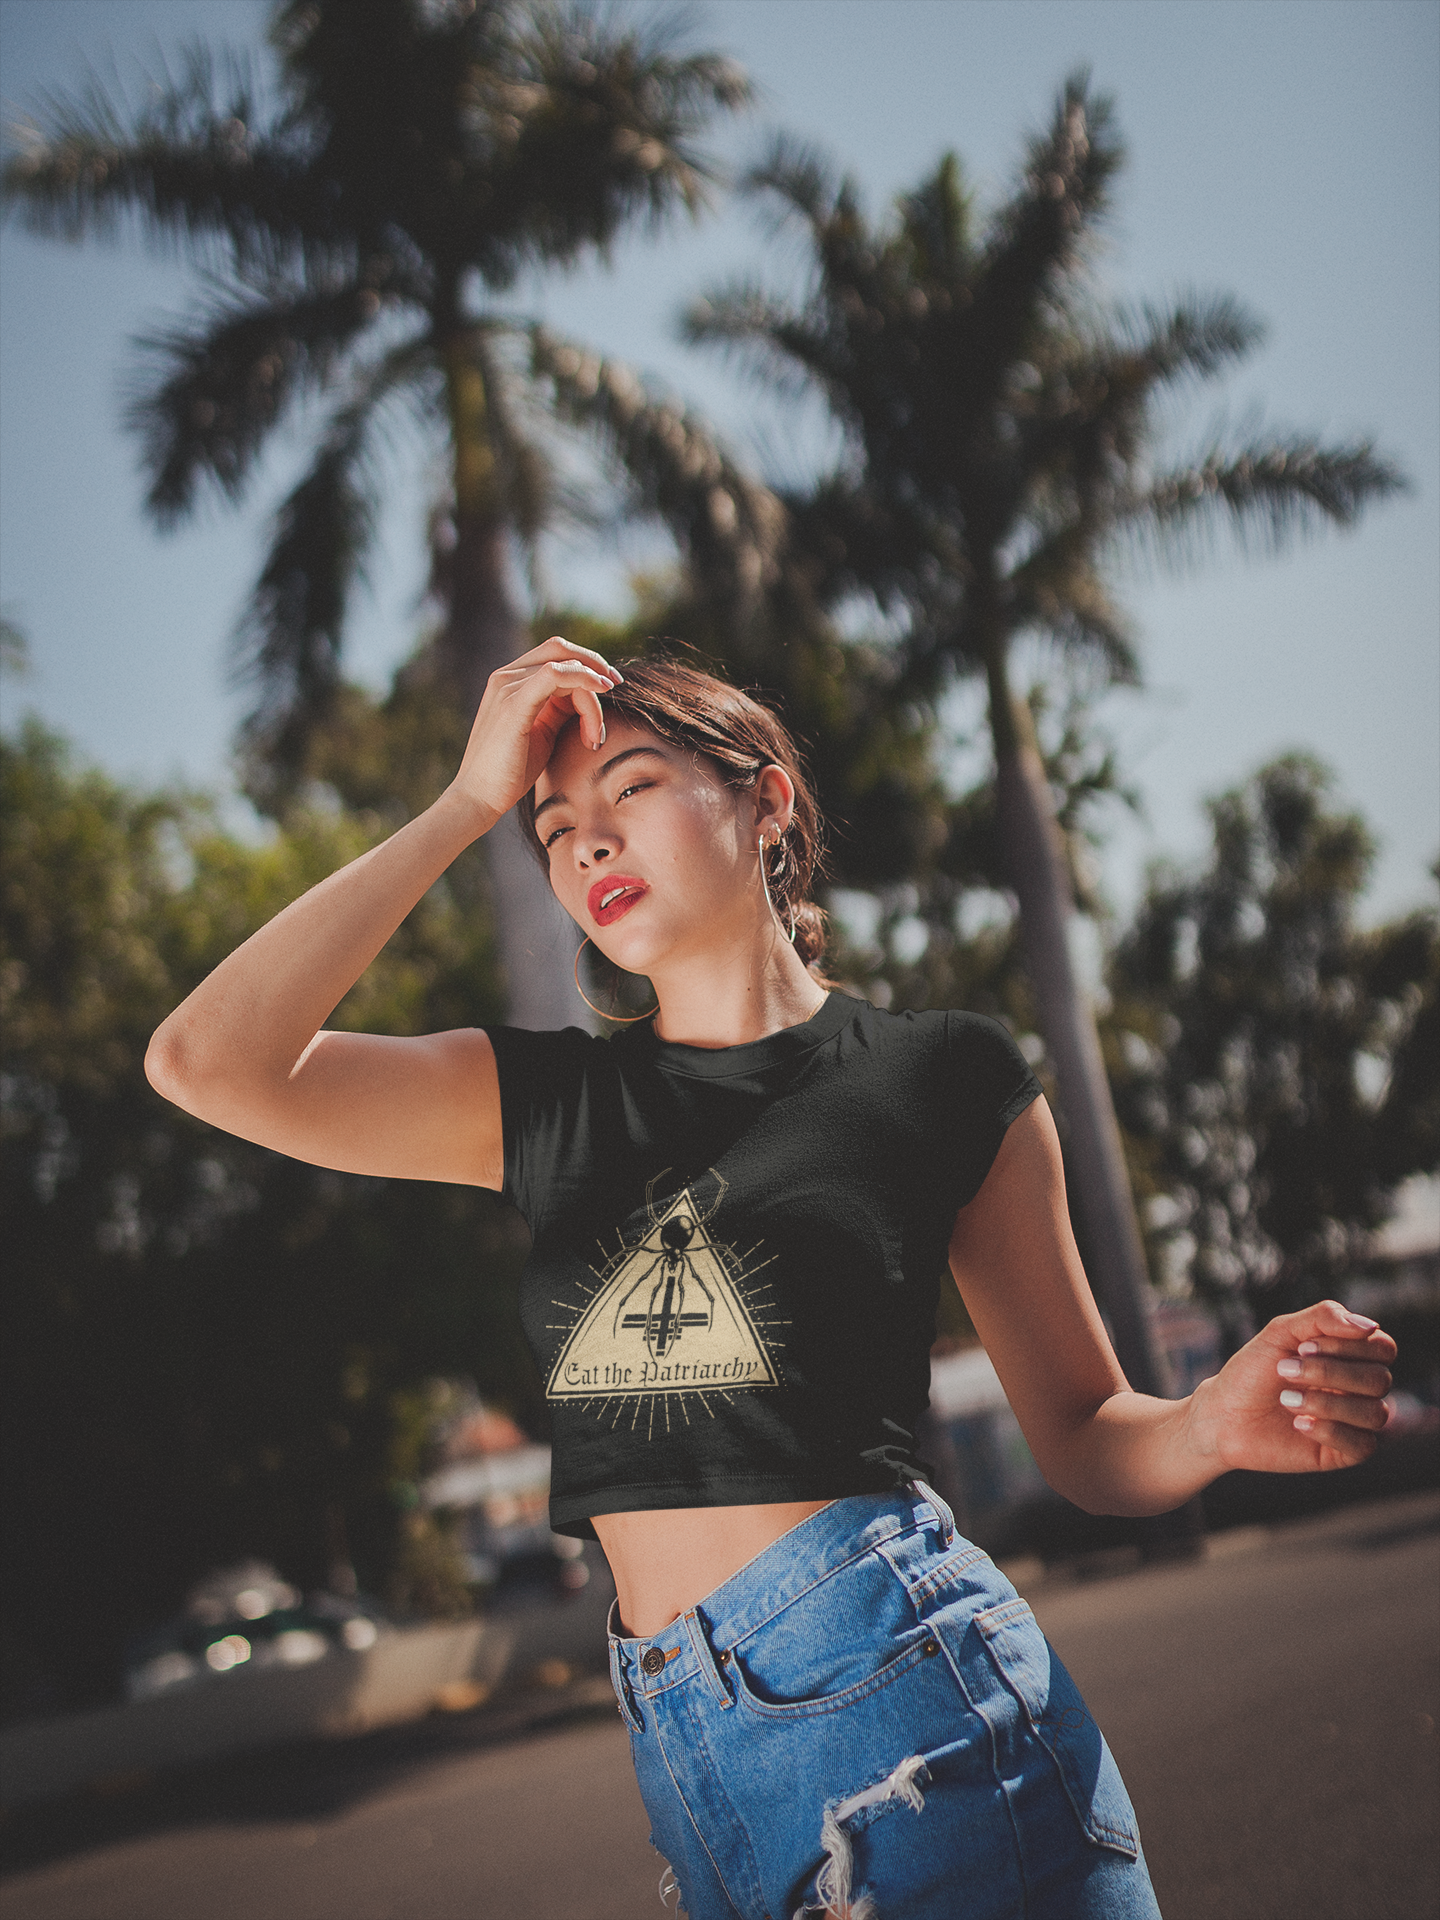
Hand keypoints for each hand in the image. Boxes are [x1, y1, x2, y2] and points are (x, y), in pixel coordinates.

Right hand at [450, 635, 622, 827]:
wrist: (478, 799)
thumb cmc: (510, 772)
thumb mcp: (542, 732)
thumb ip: (560, 709)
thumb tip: (586, 697)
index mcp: (510, 682)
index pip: (553, 654)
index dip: (586, 663)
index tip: (609, 686)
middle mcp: (505, 677)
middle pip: (560, 650)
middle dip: (594, 663)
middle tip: (615, 685)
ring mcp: (507, 688)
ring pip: (565, 668)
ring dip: (592, 696)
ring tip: (596, 735)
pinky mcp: (514, 704)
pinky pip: (555, 675)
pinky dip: (583, 680)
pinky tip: (600, 696)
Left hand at [1187, 1299, 1395, 1475]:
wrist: (1222, 1415)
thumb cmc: (1252, 1371)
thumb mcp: (1281, 1332)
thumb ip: (1323, 1318)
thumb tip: (1370, 1326)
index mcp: (1351, 1357)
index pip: (1382, 1348)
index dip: (1348, 1346)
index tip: (1302, 1347)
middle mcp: (1358, 1389)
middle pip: (1380, 1379)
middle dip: (1329, 1372)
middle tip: (1284, 1370)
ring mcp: (1353, 1422)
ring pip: (1375, 1413)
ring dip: (1327, 1403)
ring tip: (1286, 1401)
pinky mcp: (1343, 1453)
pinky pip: (1364, 1445)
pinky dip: (1330, 1431)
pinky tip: (1298, 1424)